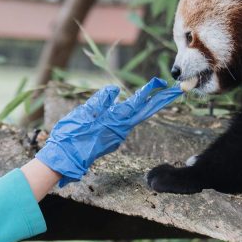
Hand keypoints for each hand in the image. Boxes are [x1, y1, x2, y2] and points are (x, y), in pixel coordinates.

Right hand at [35, 78, 182, 185]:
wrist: (65, 159)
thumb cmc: (72, 135)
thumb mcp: (84, 113)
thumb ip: (101, 100)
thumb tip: (115, 90)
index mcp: (116, 121)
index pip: (138, 103)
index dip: (149, 91)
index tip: (161, 82)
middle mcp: (121, 130)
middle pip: (145, 112)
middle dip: (160, 101)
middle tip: (176, 91)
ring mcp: (117, 137)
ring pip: (135, 118)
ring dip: (147, 107)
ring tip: (157, 96)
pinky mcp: (111, 140)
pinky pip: (123, 123)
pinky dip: (130, 114)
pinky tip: (129, 109)